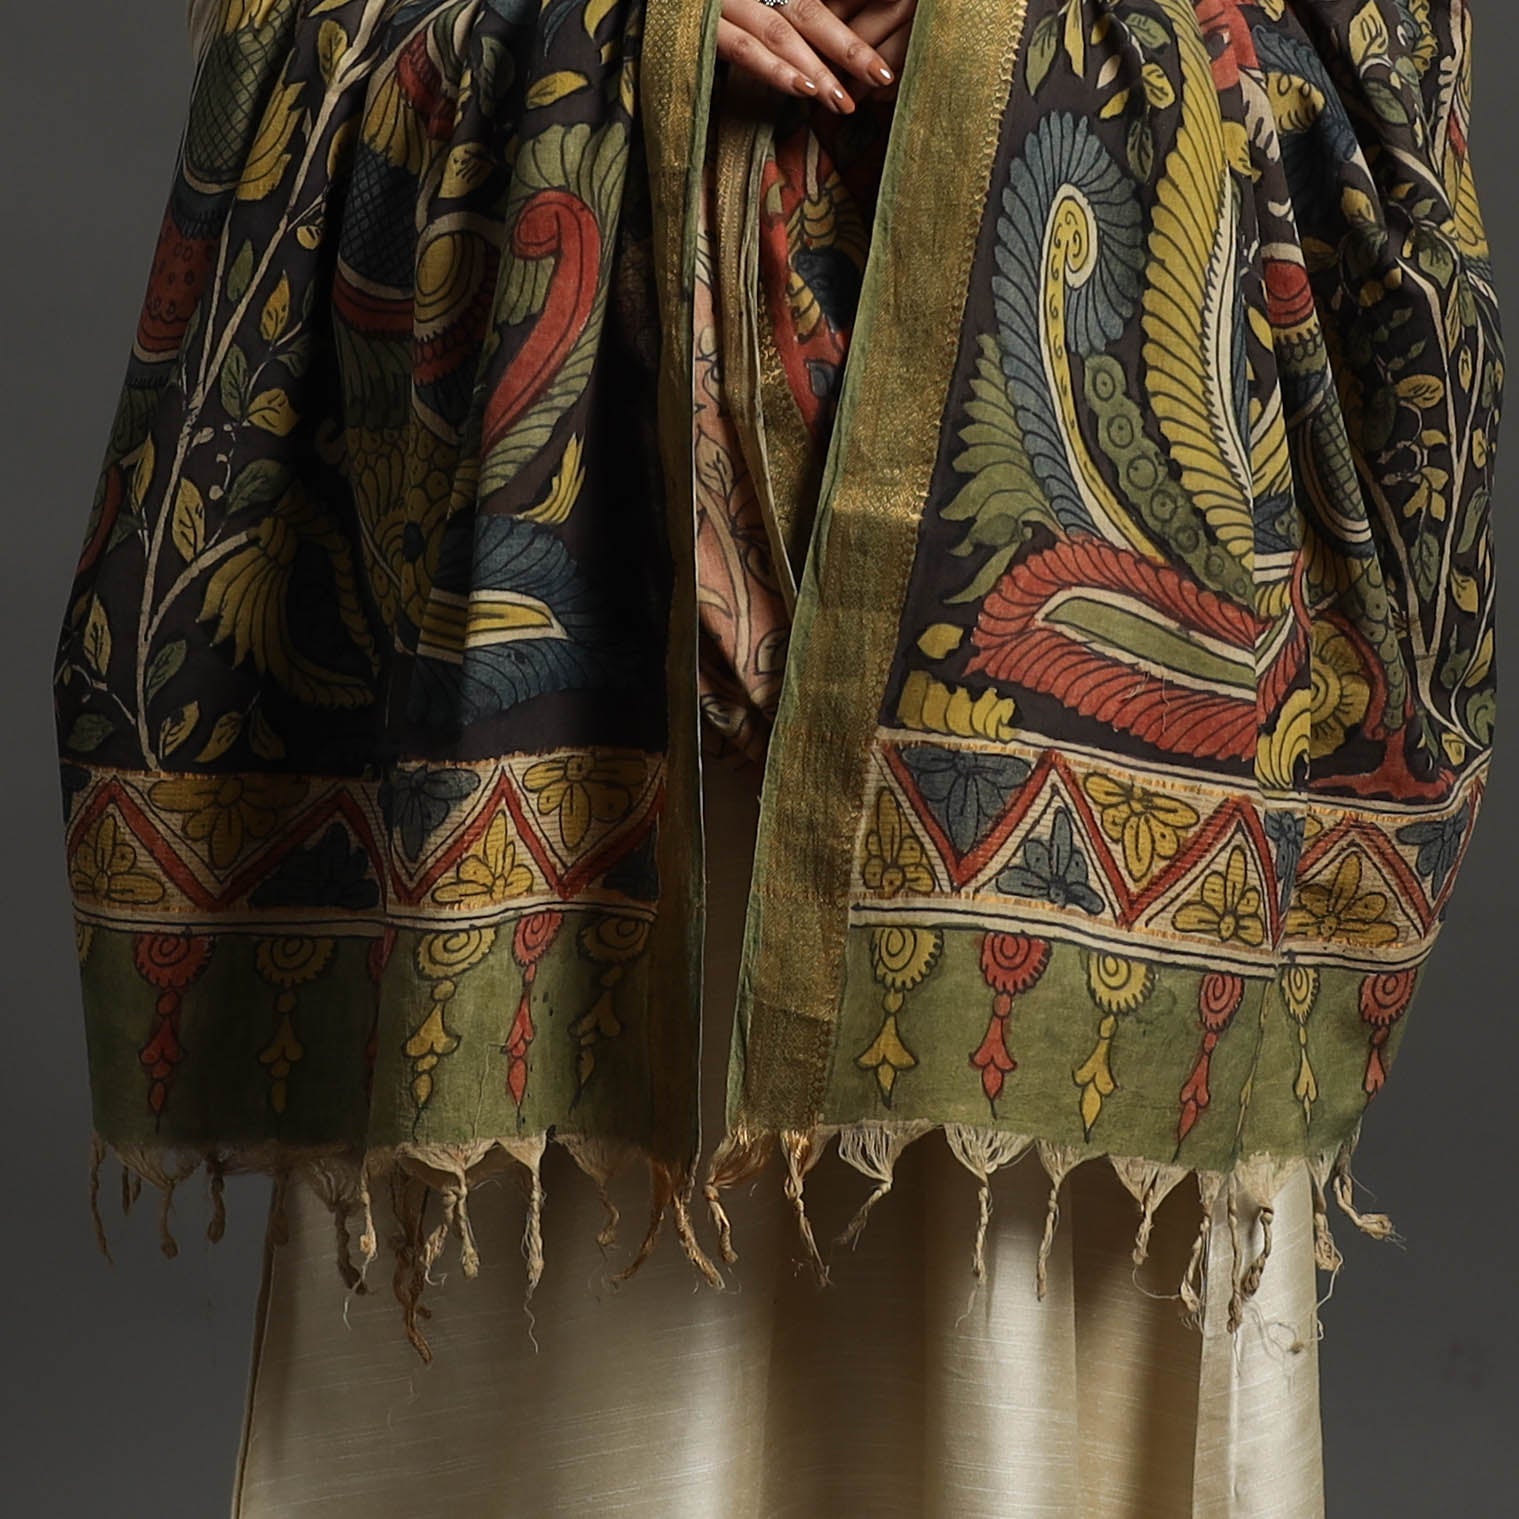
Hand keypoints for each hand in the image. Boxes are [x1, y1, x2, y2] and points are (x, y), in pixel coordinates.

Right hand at [715, 0, 899, 113]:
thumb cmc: (702, 10)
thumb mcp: (749, 11)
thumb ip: (780, 20)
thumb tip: (820, 62)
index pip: (814, 1)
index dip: (849, 30)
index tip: (880, 61)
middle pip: (807, 11)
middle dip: (847, 48)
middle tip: (881, 79)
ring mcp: (722, 0)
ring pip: (778, 28)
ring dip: (814, 65)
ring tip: (842, 98)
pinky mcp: (698, 21)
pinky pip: (739, 44)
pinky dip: (772, 66)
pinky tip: (800, 86)